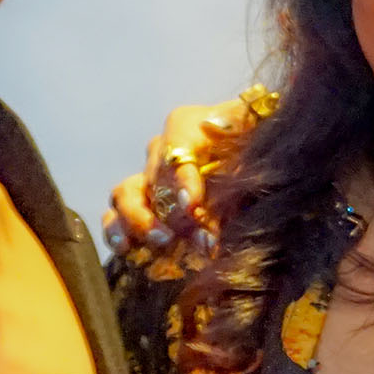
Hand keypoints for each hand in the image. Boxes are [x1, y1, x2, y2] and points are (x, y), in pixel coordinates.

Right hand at [100, 99, 251, 256]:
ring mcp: (148, 176)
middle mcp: (164, 149)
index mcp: (192, 125)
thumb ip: (244, 170)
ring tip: (163, 241)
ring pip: (126, 193)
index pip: (176, 146)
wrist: (257, 163)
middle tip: (197, 238)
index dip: (181, 176)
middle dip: (176, 212)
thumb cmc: (258, 150)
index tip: (191, 205)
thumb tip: (227, 199)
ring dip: (141, 220)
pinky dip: (117, 231)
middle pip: (156, 178)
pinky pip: (115, 215)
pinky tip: (127, 248)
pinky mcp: (139, 204)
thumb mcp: (258, 152)